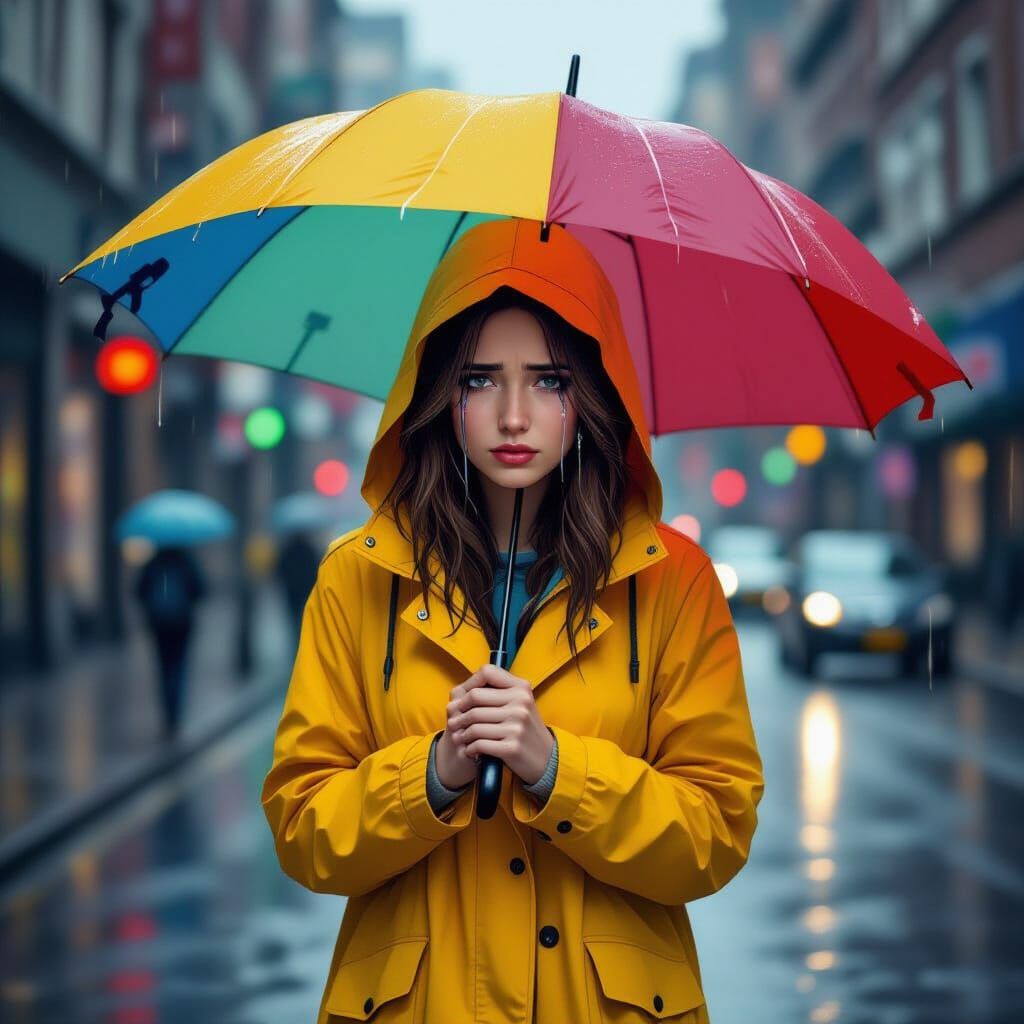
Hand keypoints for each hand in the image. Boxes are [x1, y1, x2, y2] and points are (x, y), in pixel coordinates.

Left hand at [436, 664, 553, 788]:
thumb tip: (454, 696)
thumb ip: (494, 693)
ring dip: (462, 733)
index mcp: (521, 688)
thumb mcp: (518, 704)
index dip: (469, 683)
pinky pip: (479, 744)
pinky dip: (470, 748)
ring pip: (474, 724)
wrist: (546, 757)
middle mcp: (520, 704)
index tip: (463, 699)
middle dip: (459, 711)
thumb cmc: (524, 728)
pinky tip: (470, 750)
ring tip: (459, 738)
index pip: (487, 672)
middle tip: (453, 722)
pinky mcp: (512, 747)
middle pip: (474, 698)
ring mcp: (517, 726)